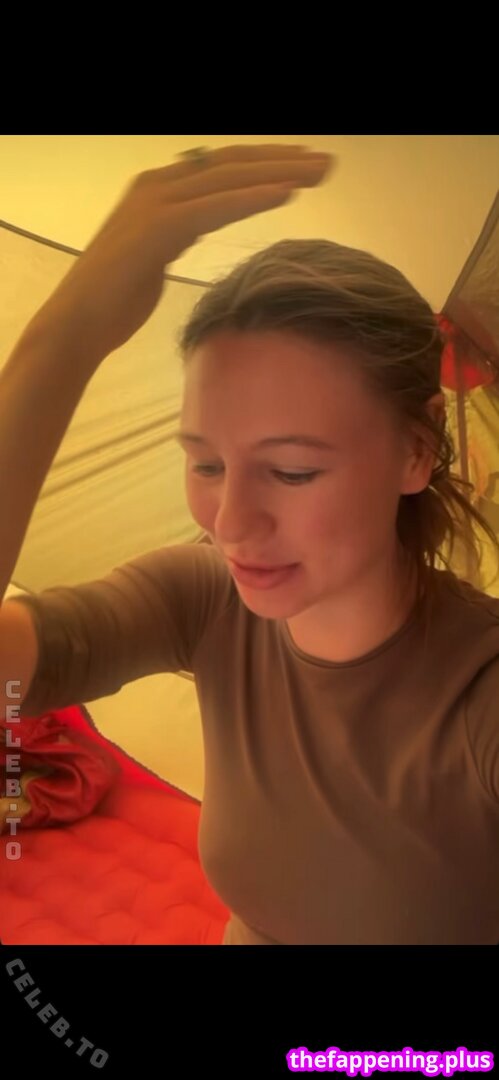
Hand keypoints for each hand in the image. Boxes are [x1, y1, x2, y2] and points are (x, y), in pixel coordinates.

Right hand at [28, 144, 333, 362]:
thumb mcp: (156, 253)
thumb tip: (201, 225)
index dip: (266, 163)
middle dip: (283, 160)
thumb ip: (179, 231)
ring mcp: (156, 202)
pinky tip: (286, 194)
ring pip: (228, 178)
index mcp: (159, 189)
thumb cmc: (115, 300)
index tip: (305, 167)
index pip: (222, 167)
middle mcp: (158, 185)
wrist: (78, 323)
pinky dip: (252, 198)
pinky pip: (215, 207)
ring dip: (279, 172)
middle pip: (231, 163)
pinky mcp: (157, 227)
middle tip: (327, 163)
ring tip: (319, 172)